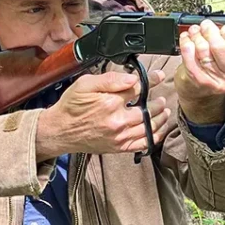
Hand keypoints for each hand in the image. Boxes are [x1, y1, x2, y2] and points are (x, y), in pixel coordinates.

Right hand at [34, 70, 171, 159]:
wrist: (60, 131)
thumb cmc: (71, 107)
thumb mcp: (85, 84)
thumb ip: (110, 79)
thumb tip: (132, 78)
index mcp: (110, 103)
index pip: (138, 89)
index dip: (151, 81)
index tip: (159, 76)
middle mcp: (117, 121)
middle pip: (148, 110)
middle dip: (158, 103)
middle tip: (162, 98)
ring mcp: (120, 137)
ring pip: (149, 128)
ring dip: (160, 119)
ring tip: (164, 112)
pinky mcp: (119, 147)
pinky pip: (143, 144)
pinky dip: (154, 137)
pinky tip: (158, 130)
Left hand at [176, 20, 224, 122]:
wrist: (201, 88)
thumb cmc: (220, 65)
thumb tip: (222, 25)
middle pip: (220, 47)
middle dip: (211, 31)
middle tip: (207, 25)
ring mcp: (216, 82)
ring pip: (203, 49)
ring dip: (197, 35)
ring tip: (196, 32)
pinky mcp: (199, 81)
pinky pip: (189, 56)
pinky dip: (186, 43)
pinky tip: (187, 39)